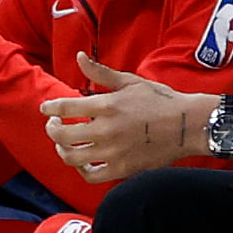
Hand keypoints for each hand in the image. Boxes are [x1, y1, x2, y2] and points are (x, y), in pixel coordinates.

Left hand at [39, 55, 199, 181]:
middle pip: (62, 135)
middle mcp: (107, 130)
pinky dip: (81, 169)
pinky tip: (82, 159)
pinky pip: (91, 175)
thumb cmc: (159, 100)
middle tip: (54, 124)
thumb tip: (79, 57)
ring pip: (72, 157)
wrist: (186, 125)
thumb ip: (100, 72)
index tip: (46, 108)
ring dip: (61, 149)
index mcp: (107, 106)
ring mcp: (114, 152)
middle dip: (52, 129)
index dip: (50, 107)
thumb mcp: (129, 81)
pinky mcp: (123, 169)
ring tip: (63, 142)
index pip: (66, 107)